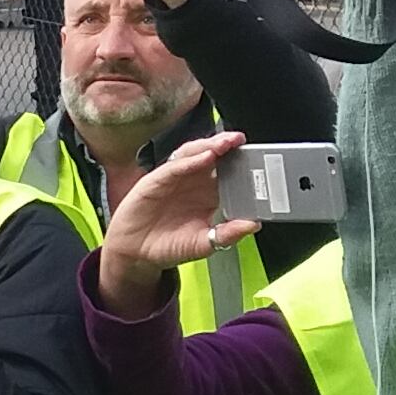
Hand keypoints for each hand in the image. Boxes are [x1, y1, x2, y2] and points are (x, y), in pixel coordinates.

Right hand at [98, 131, 259, 308]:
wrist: (135, 253)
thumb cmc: (168, 245)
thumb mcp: (204, 244)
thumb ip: (228, 234)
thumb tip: (254, 224)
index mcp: (209, 195)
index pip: (230, 172)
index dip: (242, 164)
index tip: (259, 160)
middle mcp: (194, 182)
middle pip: (214, 156)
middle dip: (228, 146)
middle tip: (241, 142)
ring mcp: (176, 178)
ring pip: (195, 154)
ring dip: (210, 146)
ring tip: (225, 143)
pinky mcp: (157, 180)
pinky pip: (174, 166)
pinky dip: (189, 161)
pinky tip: (202, 157)